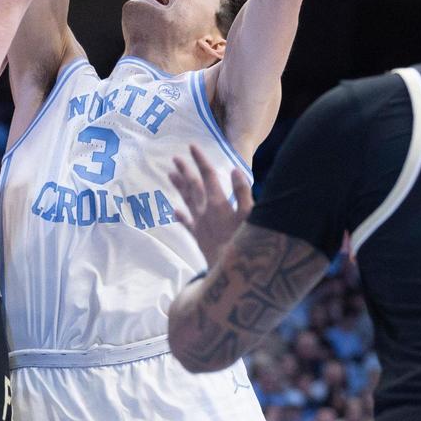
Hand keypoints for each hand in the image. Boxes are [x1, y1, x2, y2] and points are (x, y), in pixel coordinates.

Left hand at [169, 145, 252, 265]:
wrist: (231, 273)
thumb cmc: (245, 242)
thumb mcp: (251, 216)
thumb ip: (242, 192)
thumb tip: (235, 170)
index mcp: (217, 202)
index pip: (208, 175)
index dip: (200, 160)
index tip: (192, 146)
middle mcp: (204, 211)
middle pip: (193, 185)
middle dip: (185, 170)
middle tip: (175, 158)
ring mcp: (199, 224)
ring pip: (186, 201)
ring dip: (179, 187)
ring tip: (169, 175)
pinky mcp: (198, 238)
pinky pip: (186, 224)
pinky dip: (180, 215)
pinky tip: (174, 211)